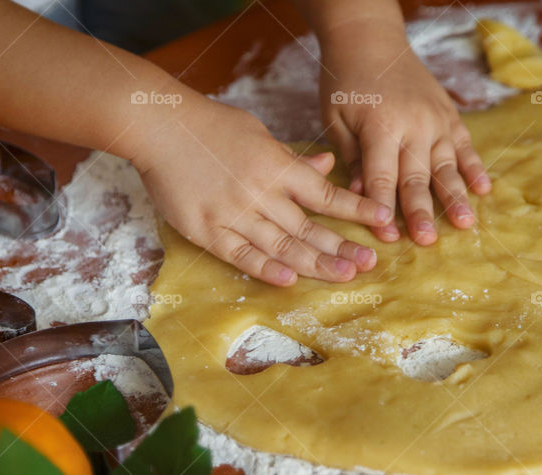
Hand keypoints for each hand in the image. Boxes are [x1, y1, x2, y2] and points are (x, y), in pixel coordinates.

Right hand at [128, 92, 392, 285]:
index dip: (356, 209)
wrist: (158, 127)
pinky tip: (289, 281)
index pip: (325, 194)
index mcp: (277, 167)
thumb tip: (327, 166)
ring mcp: (234, 213)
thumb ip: (292, 159)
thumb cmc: (210, 126)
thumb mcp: (258, 134)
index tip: (383, 221)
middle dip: (341, 247)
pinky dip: (265, 268)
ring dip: (314, 263)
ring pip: (280, 246)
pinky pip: (240, 254)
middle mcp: (261, 193)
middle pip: (308, 227)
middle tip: (369, 264)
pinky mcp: (207, 229)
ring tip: (343, 276)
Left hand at [318, 28, 491, 244]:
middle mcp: (413, 125)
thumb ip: (351, 157)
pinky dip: (474, 168)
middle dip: (422, 212)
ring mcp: (436, 120)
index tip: (388, 237)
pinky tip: (484, 190)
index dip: (384, 208)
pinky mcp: (449, 115)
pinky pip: (465, 146)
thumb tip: (363, 196)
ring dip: (456, 197)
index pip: (383, 177)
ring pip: (447, 166)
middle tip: (428, 241)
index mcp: (380, 126)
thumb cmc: (345, 82)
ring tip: (465, 224)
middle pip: (417, 177)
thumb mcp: (335, 118)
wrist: (371, 40)